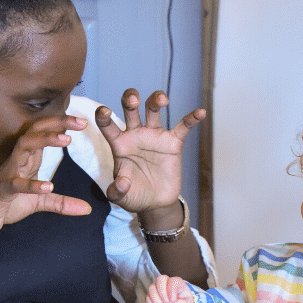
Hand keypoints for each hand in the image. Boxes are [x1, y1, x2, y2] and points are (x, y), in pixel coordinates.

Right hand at [0, 115, 91, 234]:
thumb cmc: (6, 204)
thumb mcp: (39, 203)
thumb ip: (62, 203)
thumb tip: (87, 209)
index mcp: (27, 159)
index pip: (43, 133)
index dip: (61, 124)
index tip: (83, 121)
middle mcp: (17, 160)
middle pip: (35, 132)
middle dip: (57, 123)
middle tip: (81, 122)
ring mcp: (8, 173)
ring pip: (24, 147)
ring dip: (45, 140)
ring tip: (67, 140)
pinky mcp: (2, 190)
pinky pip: (16, 184)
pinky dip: (32, 184)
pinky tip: (48, 186)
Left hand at [95, 89, 205, 211]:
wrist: (156, 203)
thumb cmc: (135, 196)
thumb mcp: (121, 197)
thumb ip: (116, 191)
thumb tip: (120, 183)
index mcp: (119, 144)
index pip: (107, 125)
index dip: (103, 115)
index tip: (104, 111)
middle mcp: (135, 135)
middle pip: (130, 108)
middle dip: (130, 99)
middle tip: (134, 100)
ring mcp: (154, 137)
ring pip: (153, 109)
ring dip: (156, 99)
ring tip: (161, 99)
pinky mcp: (173, 143)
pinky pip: (183, 127)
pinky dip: (192, 118)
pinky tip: (200, 113)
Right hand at [147, 275, 193, 302]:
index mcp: (178, 283)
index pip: (173, 281)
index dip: (171, 291)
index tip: (173, 300)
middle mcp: (167, 282)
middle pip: (160, 279)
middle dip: (162, 292)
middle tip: (166, 302)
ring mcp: (158, 288)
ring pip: (152, 288)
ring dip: (156, 300)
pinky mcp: (152, 295)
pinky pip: (148, 297)